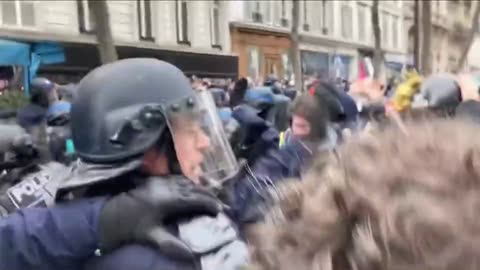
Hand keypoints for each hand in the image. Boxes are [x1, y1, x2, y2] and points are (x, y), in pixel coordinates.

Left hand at [98, 177, 221, 260]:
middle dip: (208, 194)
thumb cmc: (132, 227)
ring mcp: (161, 181)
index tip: (219, 209)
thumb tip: (190, 255)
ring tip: (209, 195)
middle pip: (193, 188)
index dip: (209, 203)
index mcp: (168, 200)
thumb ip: (170, 244)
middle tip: (219, 202)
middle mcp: (167, 187)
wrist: (111, 214)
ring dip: (199, 188)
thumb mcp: (151, 236)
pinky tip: (191, 188)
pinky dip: (188, 183)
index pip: (195, 199)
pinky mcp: (155, 179)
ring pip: (186, 181)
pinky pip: (176, 178)